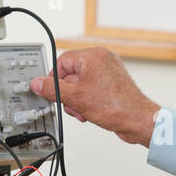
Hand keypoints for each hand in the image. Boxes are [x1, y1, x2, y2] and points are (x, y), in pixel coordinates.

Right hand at [30, 47, 160, 146]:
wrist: (138, 120)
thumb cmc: (116, 106)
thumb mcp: (76, 98)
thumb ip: (53, 89)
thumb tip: (38, 83)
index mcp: (93, 56)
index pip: (62, 61)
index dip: (54, 78)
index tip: (50, 91)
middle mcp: (102, 60)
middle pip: (70, 74)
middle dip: (68, 93)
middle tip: (71, 104)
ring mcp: (108, 72)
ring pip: (80, 84)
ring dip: (76, 100)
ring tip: (83, 111)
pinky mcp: (112, 84)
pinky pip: (91, 89)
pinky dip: (87, 101)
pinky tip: (90, 112)